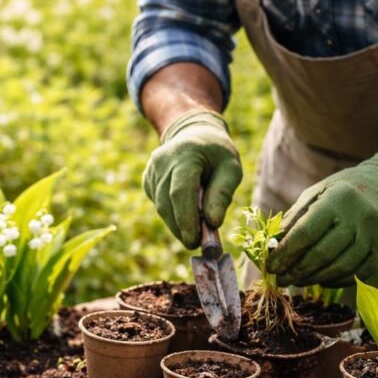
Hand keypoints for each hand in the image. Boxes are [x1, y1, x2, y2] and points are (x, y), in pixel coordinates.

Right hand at [143, 109, 241, 249]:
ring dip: (177, 224)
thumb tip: (213, 224)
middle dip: (181, 228)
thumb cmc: (217, 153)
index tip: (194, 241)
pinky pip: (159, 204)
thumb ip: (222, 194)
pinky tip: (185, 211)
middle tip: (196, 244)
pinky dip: (172, 214)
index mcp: (185, 154)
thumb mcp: (231, 168)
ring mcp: (151, 170)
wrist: (193, 133)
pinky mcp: (147, 179)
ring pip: (161, 207)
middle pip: (167, 203)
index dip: (186, 219)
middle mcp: (162, 161)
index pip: (181, 191)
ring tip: (194, 230)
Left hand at [267, 145, 377, 286]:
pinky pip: (356, 274)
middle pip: (322, 254)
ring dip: (313, 279)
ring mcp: (376, 235)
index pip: (306, 233)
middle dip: (296, 271)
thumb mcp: (317, 194)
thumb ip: (295, 218)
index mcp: (339, 199)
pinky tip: (321, 280)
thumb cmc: (342, 192)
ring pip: (339, 268)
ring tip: (297, 281)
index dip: (285, 253)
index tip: (270, 266)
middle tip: (280, 280)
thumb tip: (272, 247)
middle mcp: (361, 217)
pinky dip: (335, 281)